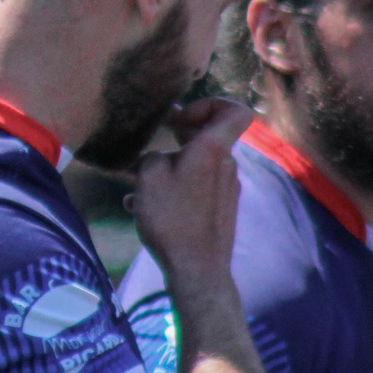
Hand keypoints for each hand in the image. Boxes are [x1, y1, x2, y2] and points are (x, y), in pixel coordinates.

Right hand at [130, 96, 250, 302]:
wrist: (198, 268)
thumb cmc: (173, 218)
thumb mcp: (148, 178)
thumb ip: (151, 157)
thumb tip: (156, 158)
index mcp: (213, 150)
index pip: (235, 110)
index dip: (210, 104)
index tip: (181, 119)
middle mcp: (226, 165)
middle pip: (208, 138)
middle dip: (177, 139)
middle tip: (150, 147)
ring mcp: (226, 188)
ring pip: (196, 166)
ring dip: (168, 170)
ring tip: (137, 188)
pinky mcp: (221, 209)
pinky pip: (196, 188)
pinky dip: (174, 191)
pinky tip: (144, 209)